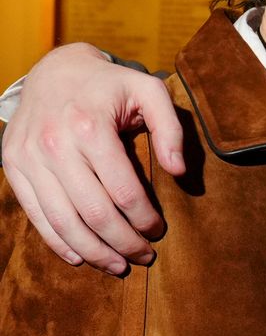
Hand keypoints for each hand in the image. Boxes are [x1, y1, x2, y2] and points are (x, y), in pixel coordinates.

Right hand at [0, 43, 184, 273]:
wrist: (55, 70)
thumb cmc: (110, 84)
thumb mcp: (148, 91)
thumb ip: (170, 128)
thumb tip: (179, 172)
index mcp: (91, 127)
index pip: (123, 190)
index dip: (144, 217)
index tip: (159, 230)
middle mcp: (55, 145)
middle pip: (93, 212)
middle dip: (123, 242)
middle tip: (144, 255)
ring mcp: (29, 158)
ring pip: (63, 221)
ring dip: (93, 251)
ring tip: (118, 265)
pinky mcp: (12, 166)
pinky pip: (36, 215)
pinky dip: (58, 242)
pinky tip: (82, 257)